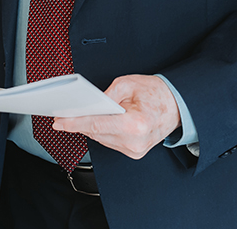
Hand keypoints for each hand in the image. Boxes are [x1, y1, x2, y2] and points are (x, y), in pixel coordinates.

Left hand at [51, 75, 181, 159]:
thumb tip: (86, 105)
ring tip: (80, 115)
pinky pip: (109, 141)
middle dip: (79, 123)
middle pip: (96, 133)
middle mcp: (134, 142)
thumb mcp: (127, 84)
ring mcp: (135, 150)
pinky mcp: (134, 153)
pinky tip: (97, 121)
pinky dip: (101, 131)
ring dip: (90, 127)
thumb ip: (104, 95)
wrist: (178, 106)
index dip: (74, 123)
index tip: (58, 122)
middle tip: (64, 114)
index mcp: (135, 124)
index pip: (96, 125)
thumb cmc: (155, 93)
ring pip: (101, 139)